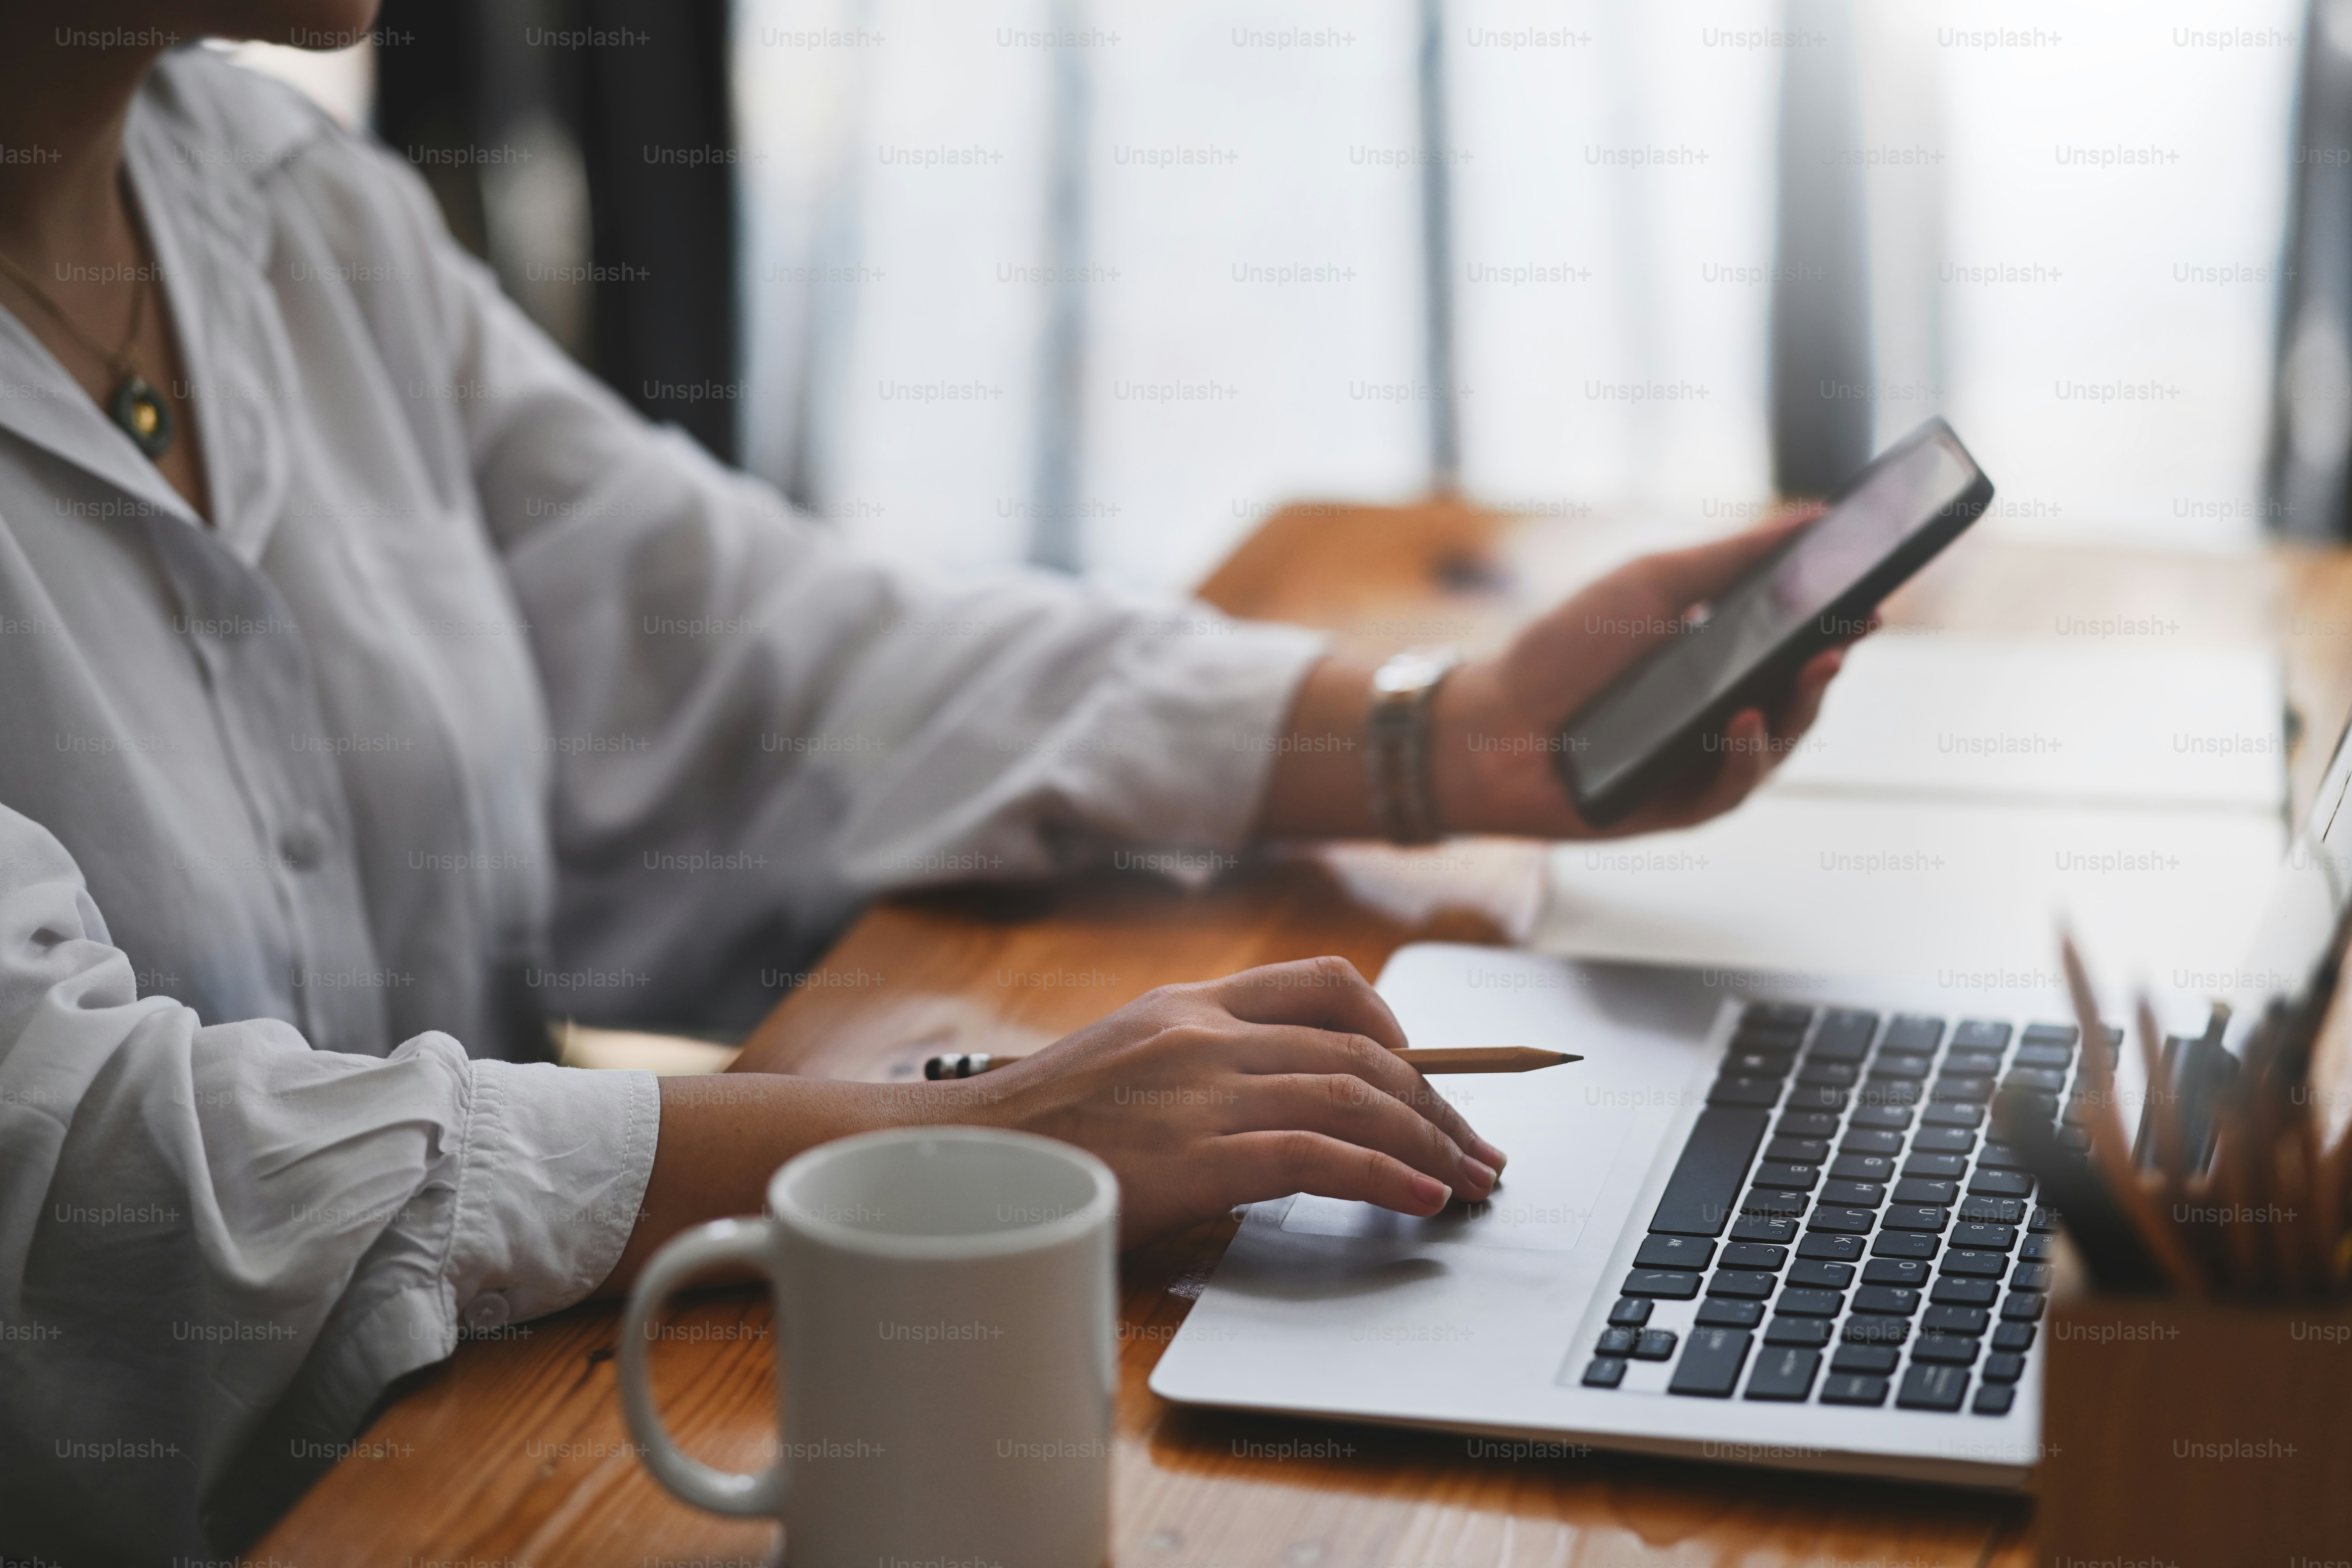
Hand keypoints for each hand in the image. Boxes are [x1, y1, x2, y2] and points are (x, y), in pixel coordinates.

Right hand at [967, 956, 1505, 1243]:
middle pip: (1362, 1051)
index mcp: (1189, 1005)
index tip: (1431, 1080)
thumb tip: (1285, 1117)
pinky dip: (1386, 1178)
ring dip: (1431, 1144)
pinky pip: (1322, 1156)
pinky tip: (1420, 1200)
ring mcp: (1202, 1090)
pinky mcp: (1197, 1155)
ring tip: (1470, 1182)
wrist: (960, 1160)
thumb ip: (1203, 1073)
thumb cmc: (1041, 1131)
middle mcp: (1205, 1034)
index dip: (1398, 1028)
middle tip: (1479, 1151)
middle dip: (1439, 1104)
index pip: (1325, 985)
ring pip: (1357, 1098)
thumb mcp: (1127, 1070)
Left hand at [1431, 513, 1862, 837]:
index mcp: (1719, 655)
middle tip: (1846, 639)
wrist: (1488, 723)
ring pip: (1778, 744)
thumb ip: (1735, 556)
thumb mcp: (1654, 583)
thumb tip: (1815, 515)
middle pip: (1799, 695)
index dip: (1840, 624)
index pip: (1797, 641)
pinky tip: (1741, 722)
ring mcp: (1702, 762)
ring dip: (1798, 708)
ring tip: (1807, 669)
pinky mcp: (1680, 807)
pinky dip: (1744, 755)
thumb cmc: (1562, 648)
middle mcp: (1718, 710)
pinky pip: (1732, 788)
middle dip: (1828, 666)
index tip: (1874, 600)